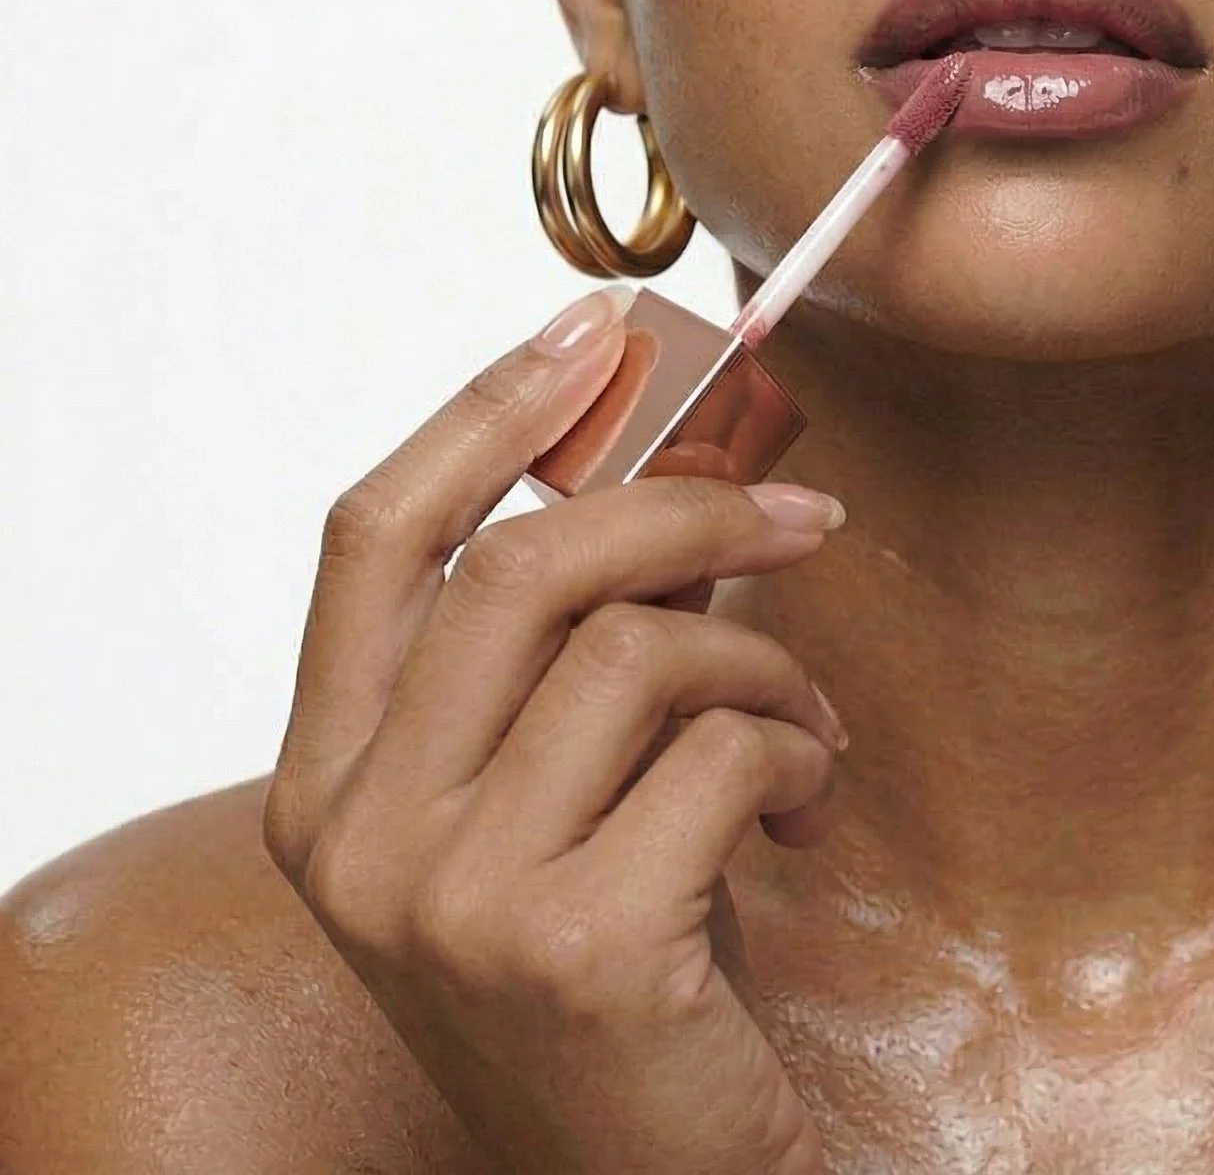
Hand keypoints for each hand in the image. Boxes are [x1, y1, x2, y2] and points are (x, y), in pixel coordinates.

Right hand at [262, 286, 849, 1174]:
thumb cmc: (611, 963)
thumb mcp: (556, 792)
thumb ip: (588, 636)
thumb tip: (688, 451)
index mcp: (326, 783)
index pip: (374, 539)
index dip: (482, 413)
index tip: (592, 331)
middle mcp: (358, 837)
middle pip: (522, 564)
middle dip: (689, 509)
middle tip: (799, 515)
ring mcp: (452, 898)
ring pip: (640, 647)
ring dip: (766, 663)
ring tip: (807, 724)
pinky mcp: (575, 947)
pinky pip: (725, 750)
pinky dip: (799, 753)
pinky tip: (807, 813)